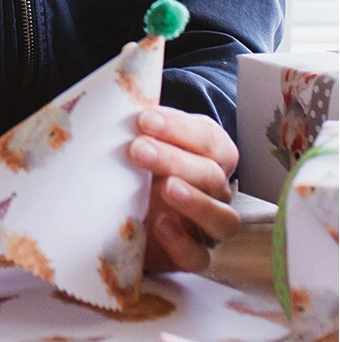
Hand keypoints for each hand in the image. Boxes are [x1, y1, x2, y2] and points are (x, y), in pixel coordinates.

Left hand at [128, 106, 239, 272]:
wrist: (123, 208)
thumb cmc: (136, 162)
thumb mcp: (140, 138)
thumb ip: (139, 123)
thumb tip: (119, 84)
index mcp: (208, 154)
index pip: (210, 139)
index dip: (181, 129)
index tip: (146, 119)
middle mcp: (214, 189)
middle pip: (211, 175)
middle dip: (175, 159)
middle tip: (138, 149)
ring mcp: (206, 225)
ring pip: (222, 218)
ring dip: (195, 201)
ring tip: (166, 187)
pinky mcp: (189, 254)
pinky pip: (200, 257)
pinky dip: (182, 242)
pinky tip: (161, 225)